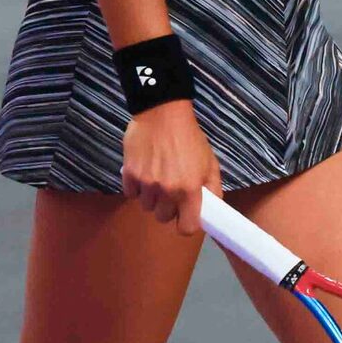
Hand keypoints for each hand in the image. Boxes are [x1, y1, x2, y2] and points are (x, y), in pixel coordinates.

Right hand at [121, 100, 223, 236]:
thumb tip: (211, 209)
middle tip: (172, 192)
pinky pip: (131, 194)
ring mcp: (146, 184)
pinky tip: (145, 172)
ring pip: (146, 207)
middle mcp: (168, 191)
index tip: (186, 216)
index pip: (187, 228)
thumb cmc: (190, 138)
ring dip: (152, 198)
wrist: (162, 114)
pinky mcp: (129, 175)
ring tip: (158, 179)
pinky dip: (137, 188)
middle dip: (168, 208)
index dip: (187, 224)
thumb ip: (212, 188)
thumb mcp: (210, 162)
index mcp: (190, 190)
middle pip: (163, 218)